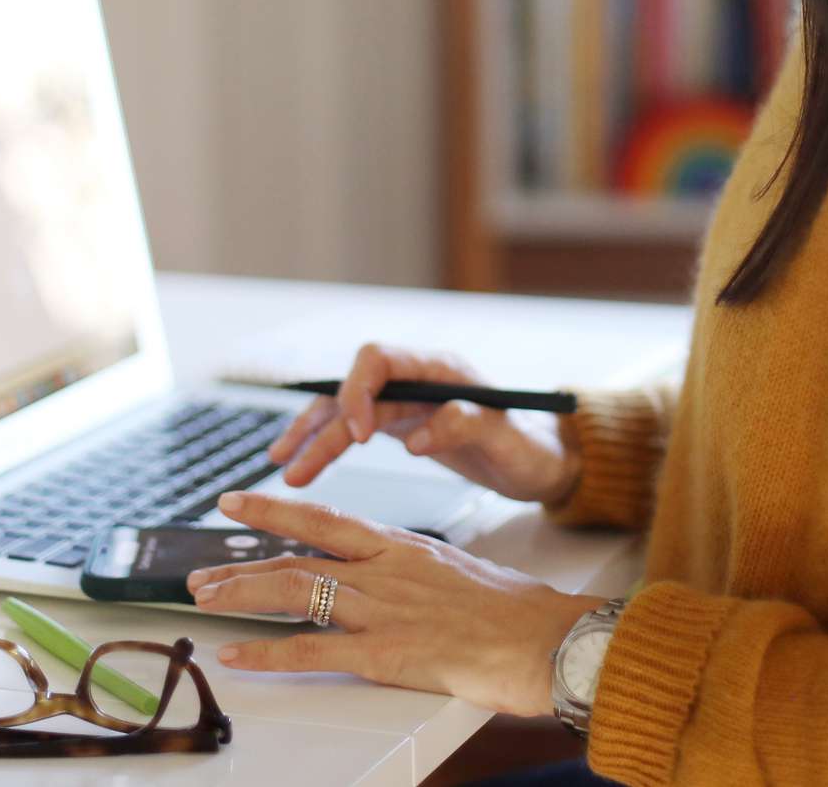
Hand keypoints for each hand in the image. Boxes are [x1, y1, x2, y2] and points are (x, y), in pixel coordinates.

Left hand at [187, 492, 603, 714]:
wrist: (548, 638)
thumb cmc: (514, 611)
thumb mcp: (457, 571)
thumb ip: (415, 572)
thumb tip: (393, 578)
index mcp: (402, 547)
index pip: (326, 519)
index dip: (276, 511)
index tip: (238, 503)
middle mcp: (385, 569)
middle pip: (298, 555)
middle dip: (242, 561)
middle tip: (200, 570)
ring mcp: (384, 609)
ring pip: (296, 593)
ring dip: (242, 596)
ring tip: (205, 601)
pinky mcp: (388, 653)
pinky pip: (313, 651)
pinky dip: (267, 654)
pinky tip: (237, 657)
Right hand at [265, 343, 578, 505]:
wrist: (544, 462)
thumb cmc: (532, 447)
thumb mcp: (508, 440)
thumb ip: (467, 426)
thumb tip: (417, 436)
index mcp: (440, 369)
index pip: (379, 359)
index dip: (358, 392)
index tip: (357, 436)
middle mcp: (415, 378)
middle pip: (353, 389)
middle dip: (320, 424)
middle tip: (295, 466)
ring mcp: (405, 401)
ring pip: (345, 411)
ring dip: (312, 436)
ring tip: (283, 467)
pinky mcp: (400, 424)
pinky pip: (352, 429)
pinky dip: (324, 444)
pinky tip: (300, 462)